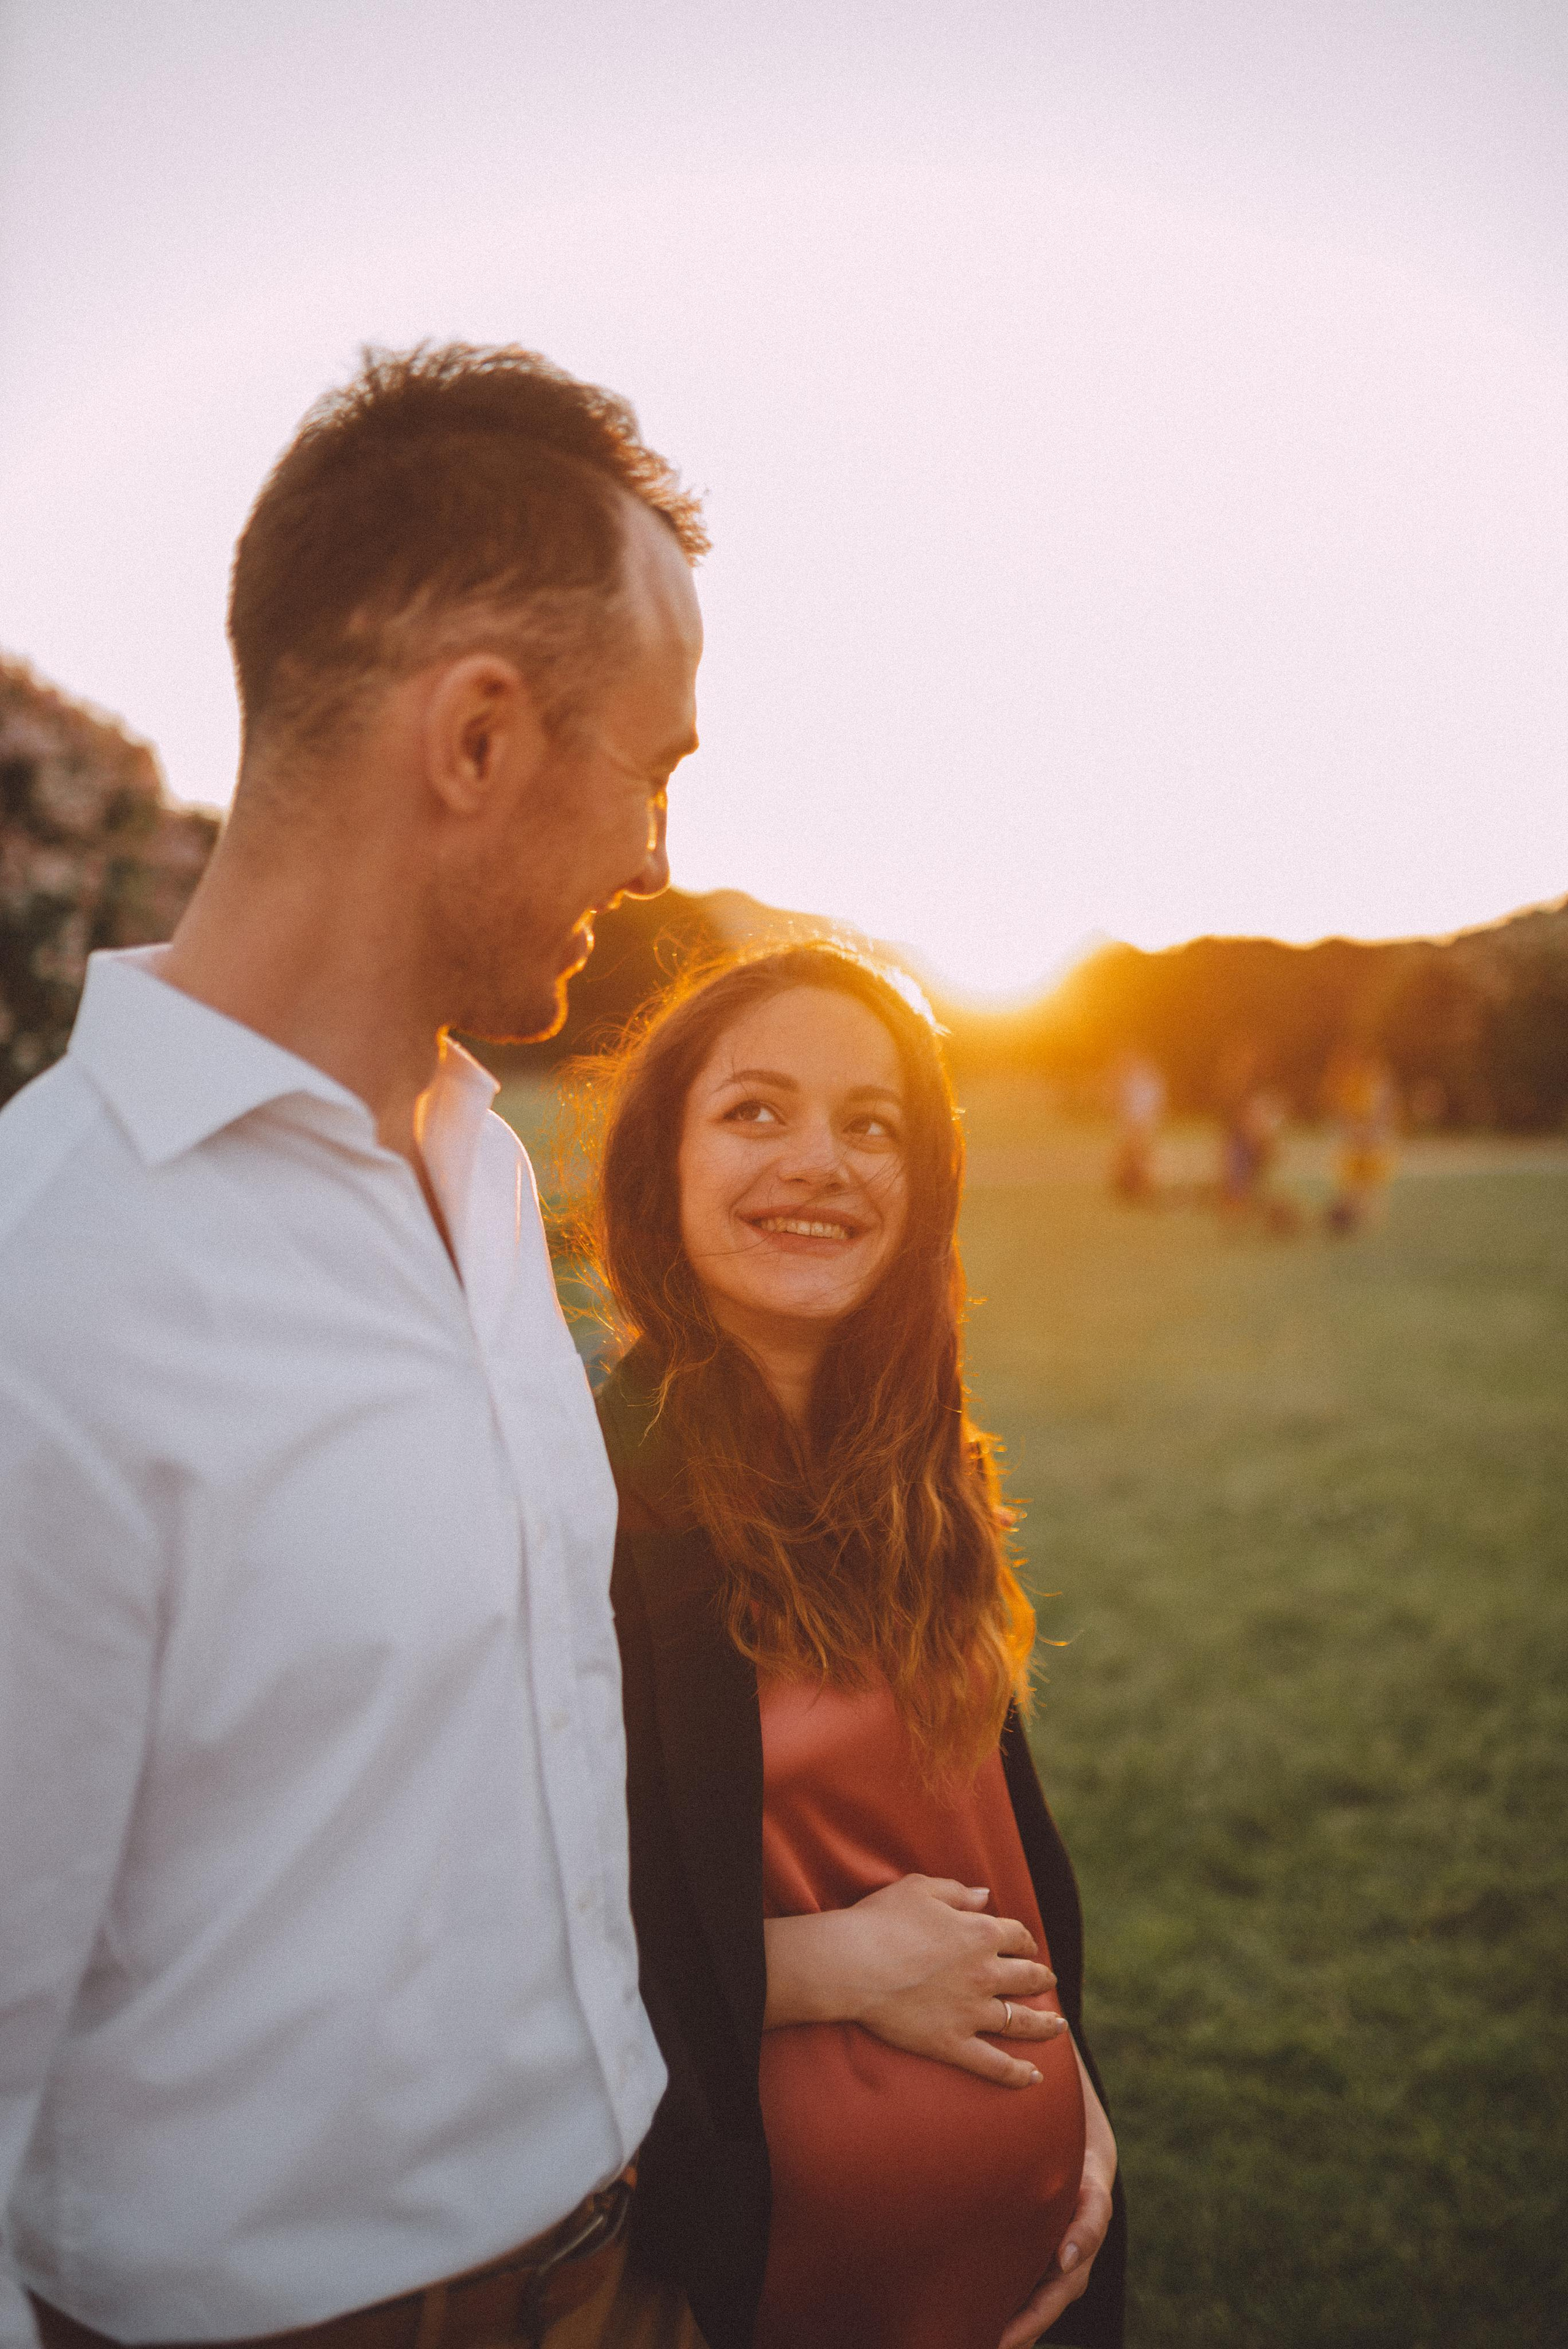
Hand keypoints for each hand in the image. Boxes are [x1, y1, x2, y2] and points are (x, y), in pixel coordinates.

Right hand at [762, 1874, 1066, 2087]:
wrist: (854, 1964)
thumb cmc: (882, 1920)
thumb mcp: (920, 1889)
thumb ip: (957, 1891)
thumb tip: (984, 1896)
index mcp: (980, 1933)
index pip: (1017, 1936)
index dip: (1025, 1940)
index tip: (1026, 1946)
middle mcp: (985, 1973)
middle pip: (1027, 1978)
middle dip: (1042, 1979)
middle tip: (1049, 1983)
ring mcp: (972, 2012)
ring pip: (1021, 2022)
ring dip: (1044, 2024)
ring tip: (1058, 2026)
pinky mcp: (953, 2043)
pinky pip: (994, 2064)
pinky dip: (1018, 2074)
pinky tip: (1035, 2077)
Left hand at [997, 2045, 1117, 2347]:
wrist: (1048, 2069)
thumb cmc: (1048, 2064)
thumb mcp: (1052, 2067)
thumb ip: (1037, 2078)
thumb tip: (1026, 2029)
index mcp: (1092, 2165)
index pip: (1095, 2209)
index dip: (1082, 2235)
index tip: (1061, 2258)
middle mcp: (1083, 2201)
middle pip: (1073, 2267)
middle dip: (1041, 2307)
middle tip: (1005, 2338)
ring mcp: (1066, 2220)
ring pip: (1056, 2280)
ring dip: (1028, 2315)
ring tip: (991, 2341)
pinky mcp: (1042, 2229)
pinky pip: (1034, 2269)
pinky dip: (1017, 2296)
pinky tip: (987, 2320)